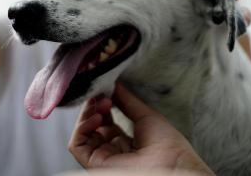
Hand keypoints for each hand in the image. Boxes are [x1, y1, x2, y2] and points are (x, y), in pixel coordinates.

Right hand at [68, 83, 214, 174]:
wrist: (173, 164)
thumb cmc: (168, 146)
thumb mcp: (146, 116)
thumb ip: (127, 101)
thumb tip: (114, 84)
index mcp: (128, 143)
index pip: (107, 120)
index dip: (104, 103)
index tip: (107, 88)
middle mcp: (115, 151)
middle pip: (94, 126)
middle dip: (96, 106)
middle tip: (103, 93)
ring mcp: (105, 158)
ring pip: (84, 134)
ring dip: (88, 114)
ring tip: (103, 102)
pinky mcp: (96, 164)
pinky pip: (78, 145)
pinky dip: (82, 128)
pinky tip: (97, 116)